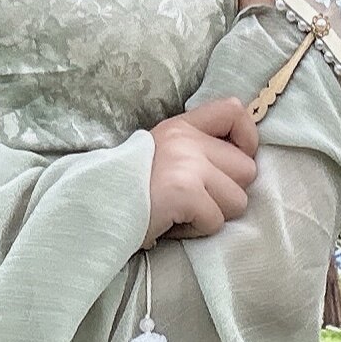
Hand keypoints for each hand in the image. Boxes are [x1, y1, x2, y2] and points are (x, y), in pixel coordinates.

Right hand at [145, 96, 258, 243]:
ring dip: (213, 214)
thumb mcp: (162, 154)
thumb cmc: (131, 189)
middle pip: (247, 170)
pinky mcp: (186, 193)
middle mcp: (187, 140)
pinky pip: (216, 221)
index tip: (232, 163)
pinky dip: (197, 231)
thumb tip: (241, 158)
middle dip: (226, 192)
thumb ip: (197, 148)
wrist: (93, 210)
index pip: (234, 110)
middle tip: (194, 200)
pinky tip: (172, 223)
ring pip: (238, 200)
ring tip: (181, 212)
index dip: (247, 138)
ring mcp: (188, 165)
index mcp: (182, 127)